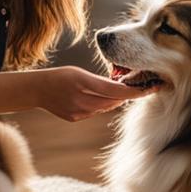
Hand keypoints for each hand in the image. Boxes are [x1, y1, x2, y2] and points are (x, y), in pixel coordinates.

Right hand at [37, 65, 155, 121]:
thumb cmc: (61, 76)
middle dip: (128, 94)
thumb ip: (100, 82)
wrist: (38, 90)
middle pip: (115, 101)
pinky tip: (95, 98)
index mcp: (84, 83)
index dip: (137, 90)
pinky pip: (96, 112)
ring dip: (114, 100)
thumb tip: (121, 88)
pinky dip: (101, 105)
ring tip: (115, 89)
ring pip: (107, 107)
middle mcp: (82, 100)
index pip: (118, 90)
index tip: (152, 87)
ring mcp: (79, 112)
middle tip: (139, 85)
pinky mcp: (76, 118)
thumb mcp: (80, 73)